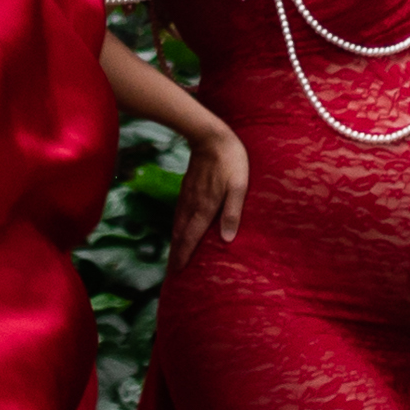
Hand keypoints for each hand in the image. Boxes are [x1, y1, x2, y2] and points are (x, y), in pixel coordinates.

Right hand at [170, 125, 248, 270]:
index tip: (177, 273)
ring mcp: (187, 196)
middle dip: (176, 254)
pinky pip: (178, 213)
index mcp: (205, 207)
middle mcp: (193, 205)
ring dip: (175, 243)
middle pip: (180, 235)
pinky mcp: (187, 188)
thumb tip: (226, 239)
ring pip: (177, 225)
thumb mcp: (239, 186)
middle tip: (171, 273)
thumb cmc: (231, 161)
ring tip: (173, 257)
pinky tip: (177, 230)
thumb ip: (232, 212)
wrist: (210, 136)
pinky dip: (176, 227)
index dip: (185, 256)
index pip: (192, 238)